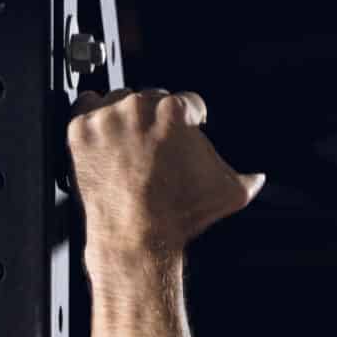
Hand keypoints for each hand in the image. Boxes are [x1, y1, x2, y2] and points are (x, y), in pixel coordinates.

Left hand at [68, 88, 264, 259]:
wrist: (137, 237)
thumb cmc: (180, 213)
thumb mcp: (228, 194)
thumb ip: (247, 179)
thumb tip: (256, 178)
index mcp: (174, 112)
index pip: (189, 102)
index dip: (193, 119)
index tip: (188, 130)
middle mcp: (139, 107)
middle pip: (152, 99)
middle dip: (157, 120)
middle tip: (157, 147)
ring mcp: (107, 117)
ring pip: (118, 101)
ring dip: (125, 117)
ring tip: (130, 145)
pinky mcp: (80, 129)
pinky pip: (85, 107)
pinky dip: (94, 119)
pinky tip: (106, 137)